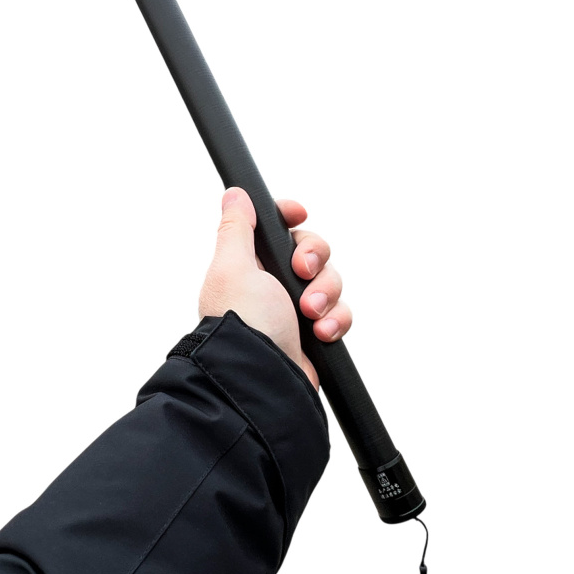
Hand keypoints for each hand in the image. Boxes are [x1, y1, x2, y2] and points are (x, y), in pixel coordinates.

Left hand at [198, 187, 352, 390]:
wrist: (263, 379)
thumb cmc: (243, 323)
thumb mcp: (233, 267)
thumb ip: (236, 229)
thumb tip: (234, 194)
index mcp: (249, 264)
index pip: (276, 227)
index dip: (290, 216)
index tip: (299, 213)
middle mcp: (272, 284)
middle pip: (312, 249)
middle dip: (314, 258)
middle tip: (302, 272)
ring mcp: (294, 308)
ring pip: (331, 280)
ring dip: (326, 294)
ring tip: (310, 314)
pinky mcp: (315, 332)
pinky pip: (340, 312)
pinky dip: (335, 320)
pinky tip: (320, 333)